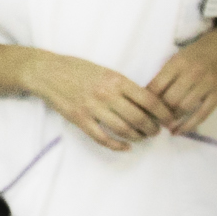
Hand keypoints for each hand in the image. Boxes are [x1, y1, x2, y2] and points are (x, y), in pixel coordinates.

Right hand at [21, 50, 171, 150]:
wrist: (47, 72)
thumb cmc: (77, 69)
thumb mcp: (105, 71)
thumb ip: (124, 85)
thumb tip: (146, 102)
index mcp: (116, 80)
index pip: (148, 100)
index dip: (163, 113)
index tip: (169, 119)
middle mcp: (106, 94)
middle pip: (139, 117)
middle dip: (152, 128)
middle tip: (156, 131)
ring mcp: (92, 108)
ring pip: (123, 129)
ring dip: (137, 137)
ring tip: (142, 137)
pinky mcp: (80, 119)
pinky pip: (102, 138)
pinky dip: (117, 145)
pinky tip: (125, 147)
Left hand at [148, 27, 216, 133]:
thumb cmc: (195, 55)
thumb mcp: (176, 59)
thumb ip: (163, 75)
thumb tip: (145, 97)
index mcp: (177, 63)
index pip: (156, 87)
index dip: (146, 101)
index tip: (142, 109)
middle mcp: (192, 73)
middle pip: (169, 100)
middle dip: (159, 113)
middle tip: (152, 119)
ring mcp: (207, 84)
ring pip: (184, 108)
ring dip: (172, 119)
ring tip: (165, 124)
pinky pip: (202, 114)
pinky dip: (189, 126)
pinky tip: (178, 131)